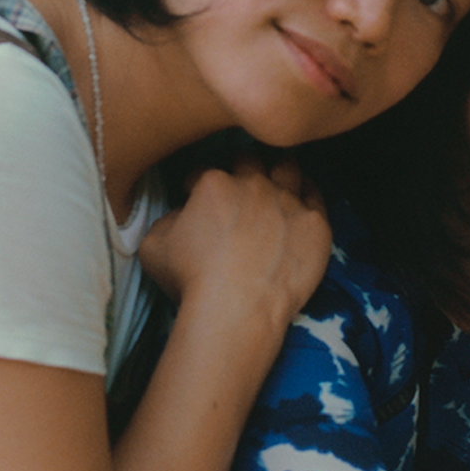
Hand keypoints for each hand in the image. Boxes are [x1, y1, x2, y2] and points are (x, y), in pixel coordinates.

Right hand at [138, 158, 331, 338]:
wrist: (238, 308)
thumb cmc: (192, 280)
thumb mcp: (153, 245)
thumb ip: (166, 220)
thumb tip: (181, 215)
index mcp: (213, 184)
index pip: (202, 172)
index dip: (196, 185)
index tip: (196, 199)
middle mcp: (253, 184)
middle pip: (249, 161)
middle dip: (241, 168)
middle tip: (239, 188)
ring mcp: (288, 201)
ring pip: (287, 168)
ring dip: (279, 172)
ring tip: (277, 183)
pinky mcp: (315, 224)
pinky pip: (316, 196)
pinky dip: (307, 195)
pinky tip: (303, 203)